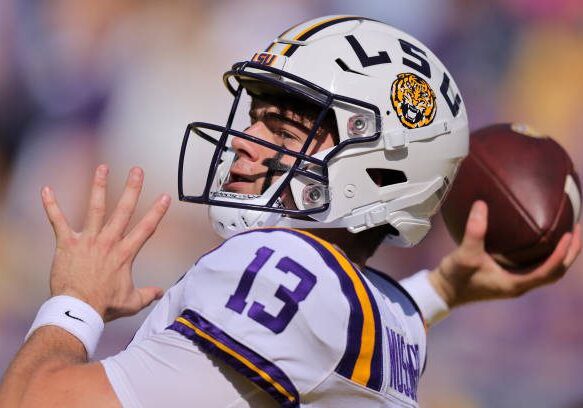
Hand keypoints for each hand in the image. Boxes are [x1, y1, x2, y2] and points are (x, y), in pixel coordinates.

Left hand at [42, 164, 170, 321]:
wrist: (78, 309)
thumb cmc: (103, 306)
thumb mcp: (131, 302)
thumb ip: (147, 295)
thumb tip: (159, 293)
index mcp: (125, 254)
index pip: (146, 228)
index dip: (157, 211)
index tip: (165, 197)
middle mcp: (109, 242)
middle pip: (124, 210)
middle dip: (132, 188)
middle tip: (136, 170)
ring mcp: (88, 240)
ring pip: (96, 208)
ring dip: (99, 186)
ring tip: (103, 168)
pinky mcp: (67, 243)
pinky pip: (58, 221)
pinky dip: (51, 205)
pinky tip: (46, 189)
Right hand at [429, 200, 580, 307]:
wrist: (442, 292)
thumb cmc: (454, 278)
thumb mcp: (465, 254)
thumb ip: (474, 231)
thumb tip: (481, 204)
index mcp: (515, 284)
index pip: (549, 270)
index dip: (562, 254)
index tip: (569, 234)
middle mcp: (519, 285)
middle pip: (556, 272)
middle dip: (570, 253)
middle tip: (577, 228)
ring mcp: (515, 282)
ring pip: (548, 270)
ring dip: (561, 254)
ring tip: (567, 232)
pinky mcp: (508, 277)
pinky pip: (535, 266)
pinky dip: (545, 254)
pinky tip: (540, 238)